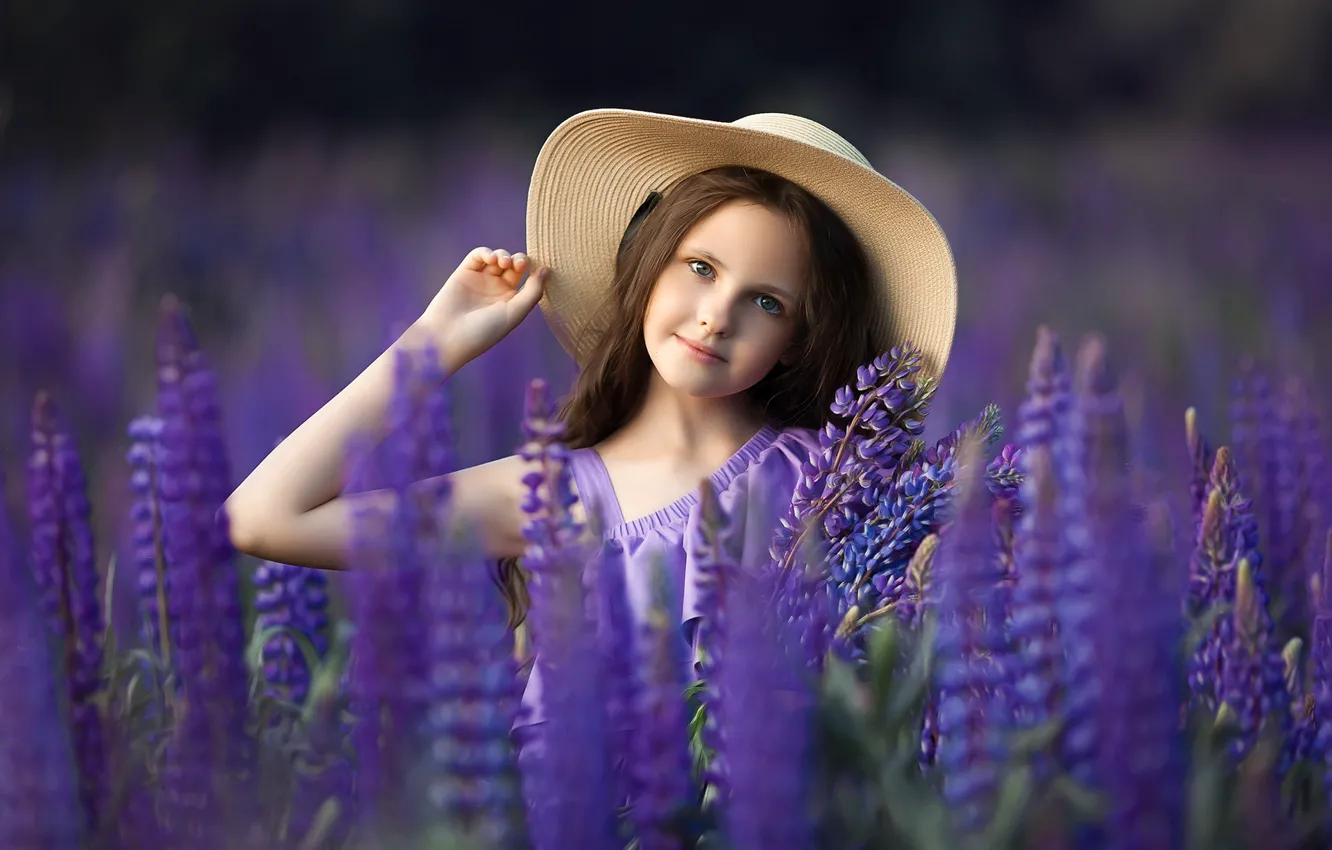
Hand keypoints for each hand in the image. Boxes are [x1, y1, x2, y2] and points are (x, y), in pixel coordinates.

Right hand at [418, 247, 547, 370]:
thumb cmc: (483, 331)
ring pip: (498, 258)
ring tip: (502, 264)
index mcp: (511, 302)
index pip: (529, 279)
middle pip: (514, 265)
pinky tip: (490, 259)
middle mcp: (496, 290)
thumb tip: (546, 270)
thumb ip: (533, 292)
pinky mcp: (464, 273)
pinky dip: (486, 252)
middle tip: (518, 265)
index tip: (538, 269)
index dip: (535, 270)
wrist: (447, 337)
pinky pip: (478, 255)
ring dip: (504, 255)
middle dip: (520, 260)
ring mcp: (480, 281)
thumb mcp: (514, 313)